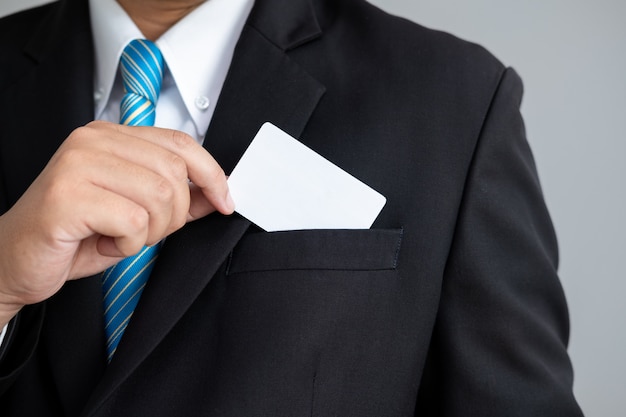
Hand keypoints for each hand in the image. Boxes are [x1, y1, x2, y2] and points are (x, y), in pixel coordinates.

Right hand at [0, 121, 233, 324]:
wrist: (13, 261)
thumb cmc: (74, 234)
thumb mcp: (135, 212)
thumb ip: (175, 198)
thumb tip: (217, 194)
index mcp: (110, 136)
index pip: (180, 142)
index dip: (211, 173)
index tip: (225, 201)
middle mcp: (91, 141)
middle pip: (173, 171)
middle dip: (175, 214)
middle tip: (150, 232)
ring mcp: (77, 165)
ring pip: (158, 195)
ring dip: (152, 231)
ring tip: (124, 237)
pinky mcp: (67, 196)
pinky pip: (133, 222)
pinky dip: (130, 245)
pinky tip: (107, 244)